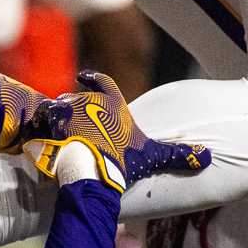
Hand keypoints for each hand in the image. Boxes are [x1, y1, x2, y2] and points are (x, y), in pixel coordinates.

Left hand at [33, 70, 211, 191]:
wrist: (92, 172)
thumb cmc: (122, 160)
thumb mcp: (151, 156)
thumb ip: (176, 155)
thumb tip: (206, 157)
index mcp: (111, 103)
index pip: (102, 82)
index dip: (93, 78)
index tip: (84, 75)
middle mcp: (88, 102)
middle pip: (76, 98)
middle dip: (74, 105)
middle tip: (71, 117)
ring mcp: (67, 112)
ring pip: (58, 109)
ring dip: (57, 116)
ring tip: (56, 128)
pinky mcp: (50, 127)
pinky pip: (43, 123)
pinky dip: (42, 129)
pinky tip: (42, 138)